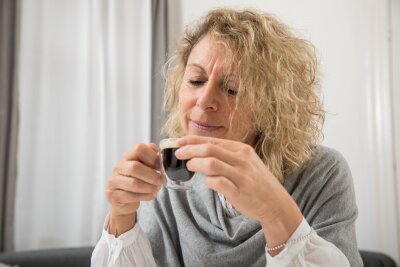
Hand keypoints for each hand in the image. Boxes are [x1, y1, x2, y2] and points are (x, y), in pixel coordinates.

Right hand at [106, 143, 162, 234]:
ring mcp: (113, 181)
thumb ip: (154, 159)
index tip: (160, 167)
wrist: (125, 200)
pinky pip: (130, 196)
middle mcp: (119, 166)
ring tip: (156, 189)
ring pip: (134, 183)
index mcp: (128, 156)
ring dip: (149, 187)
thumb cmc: (139, 180)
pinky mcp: (113, 195)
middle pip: (135, 167)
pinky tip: (150, 195)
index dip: (153, 157)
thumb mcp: (146, 167)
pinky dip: (145, 196)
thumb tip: (163, 161)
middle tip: (161, 181)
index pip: (139, 149)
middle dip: (152, 176)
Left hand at [175, 135, 300, 225]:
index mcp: (242, 150)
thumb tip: (200, 152)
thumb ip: (227, 156)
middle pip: (209, 149)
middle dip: (190, 150)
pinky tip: (206, 182)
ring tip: (189, 166)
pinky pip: (218, 183)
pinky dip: (208, 181)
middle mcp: (242, 160)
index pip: (213, 141)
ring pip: (211, 164)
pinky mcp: (239, 192)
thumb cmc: (257, 182)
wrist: (276, 203)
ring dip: (196, 164)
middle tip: (178, 154)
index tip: (180, 142)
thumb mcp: (246, 162)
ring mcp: (241, 176)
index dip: (193, 140)